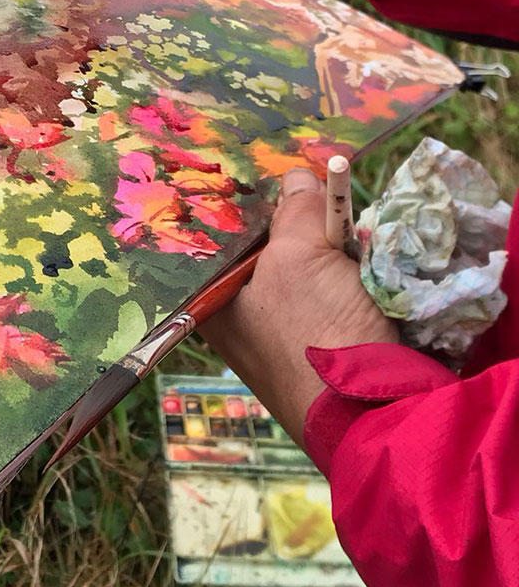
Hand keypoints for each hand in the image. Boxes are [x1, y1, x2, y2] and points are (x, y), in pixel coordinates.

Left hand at [199, 168, 398, 447]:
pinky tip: (359, 266)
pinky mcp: (316, 346)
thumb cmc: (316, 332)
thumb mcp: (302, 256)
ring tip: (346, 236)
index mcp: (211, 298)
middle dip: (295, 225)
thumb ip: (297, 210)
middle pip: (263, 248)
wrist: (373, 413)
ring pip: (299, 269)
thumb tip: (299, 176)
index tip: (277, 173)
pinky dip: (343, 278)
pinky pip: (325, 295)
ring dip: (326, 250)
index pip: (220, 234)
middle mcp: (234, 317)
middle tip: (321, 202)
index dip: (251, 201)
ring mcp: (276, 335)